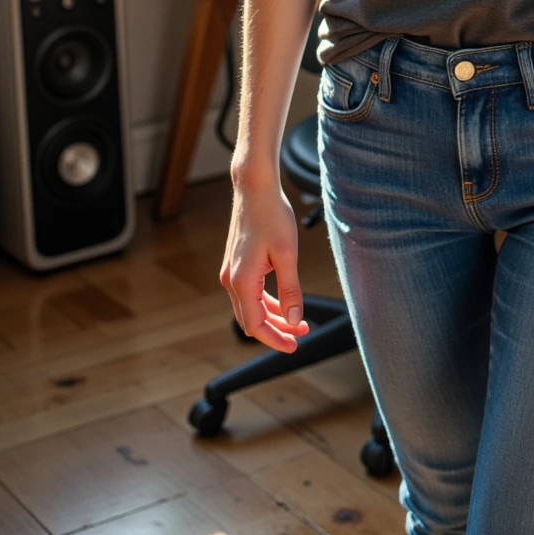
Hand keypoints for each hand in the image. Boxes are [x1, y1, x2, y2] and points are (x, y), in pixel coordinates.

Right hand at [220, 173, 309, 351]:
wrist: (255, 189)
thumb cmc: (272, 216)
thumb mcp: (287, 254)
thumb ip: (291, 290)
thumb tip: (294, 321)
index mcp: (241, 281)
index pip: (255, 325)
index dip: (275, 339)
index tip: (295, 346)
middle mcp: (231, 280)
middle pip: (252, 320)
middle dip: (277, 330)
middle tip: (302, 335)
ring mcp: (231, 272)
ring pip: (251, 308)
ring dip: (274, 317)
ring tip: (299, 322)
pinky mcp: (236, 265)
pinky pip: (251, 293)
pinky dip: (267, 302)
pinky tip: (285, 303)